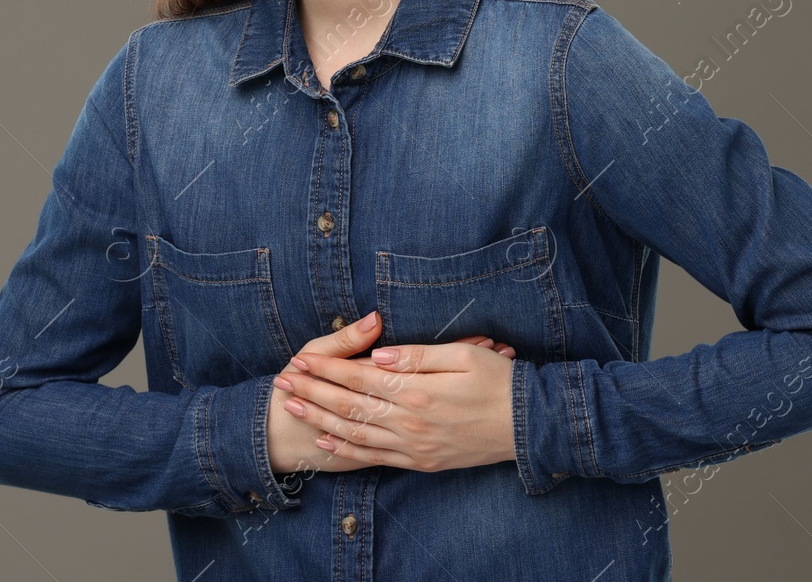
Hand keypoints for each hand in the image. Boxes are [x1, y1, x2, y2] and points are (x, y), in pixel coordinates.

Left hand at [265, 312, 514, 474]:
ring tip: (292, 407)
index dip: (327, 367)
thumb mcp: (464, 355)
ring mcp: (414, 446)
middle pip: (349, 405)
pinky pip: (375, 456)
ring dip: (320, 419)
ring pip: (355, 433)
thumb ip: (418, 355)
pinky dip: (347, 448)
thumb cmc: (501, 382)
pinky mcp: (421, 461)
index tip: (300, 358)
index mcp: (418, 391)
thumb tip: (379, 351)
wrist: (529, 427)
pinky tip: (326, 439)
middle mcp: (410, 422)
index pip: (360, 376)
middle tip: (282, 381)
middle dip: (312, 391)